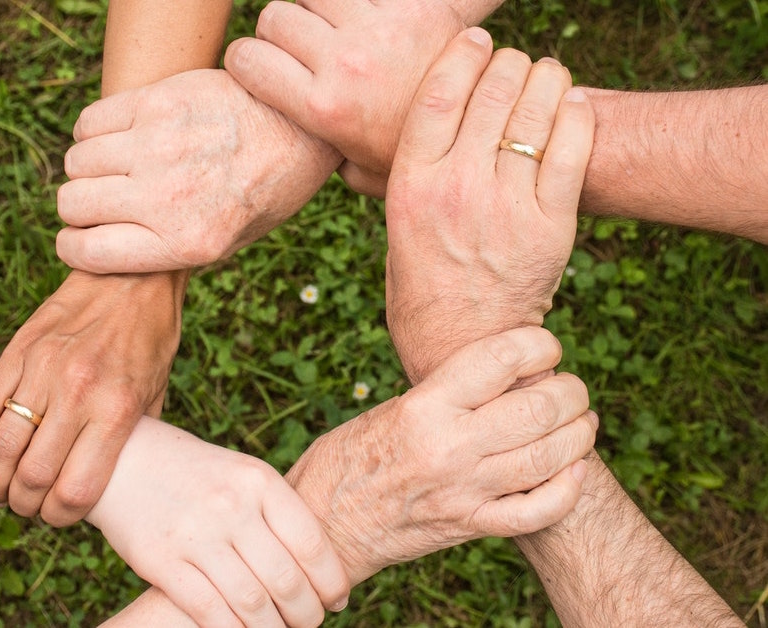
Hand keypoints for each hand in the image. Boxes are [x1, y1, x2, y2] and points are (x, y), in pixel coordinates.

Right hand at [0, 270, 185, 525]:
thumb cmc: (151, 339)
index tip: (59, 517)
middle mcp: (78, 392)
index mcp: (117, 409)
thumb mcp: (156, 393)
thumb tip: (114, 482)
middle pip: (32, 476)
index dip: (61, 517)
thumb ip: (133, 438)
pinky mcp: (18, 351)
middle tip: (27, 506)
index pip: (76, 489)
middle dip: (24, 505)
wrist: (132, 276)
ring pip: (0, 447)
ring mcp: (43, 370)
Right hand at [55, 69, 340, 273]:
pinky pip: (89, 122)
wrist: (301, 128)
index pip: (87, 252)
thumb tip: (108, 252)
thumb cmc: (265, 191)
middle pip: (73, 204)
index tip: (80, 239)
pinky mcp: (157, 102)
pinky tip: (121, 137)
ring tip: (116, 168)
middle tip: (103, 202)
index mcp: (187, 243)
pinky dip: (93, 133)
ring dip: (88, 169)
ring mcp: (159, 146)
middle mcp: (168, 197)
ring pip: (77, 162)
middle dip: (79, 208)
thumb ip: (170, 251)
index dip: (74, 247)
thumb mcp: (230, 242)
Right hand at [87, 416, 349, 627]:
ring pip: (252, 603)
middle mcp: (231, 506)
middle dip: (306, 613)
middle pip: (286, 580)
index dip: (331, 580)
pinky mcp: (161, 561)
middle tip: (310, 622)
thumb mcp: (242, 475)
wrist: (124, 459)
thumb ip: (276, 512)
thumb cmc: (196, 474)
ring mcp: (195, 534)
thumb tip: (320, 566)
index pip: (311, 543)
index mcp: (259, 480)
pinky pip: (209, 611)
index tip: (336, 599)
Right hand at [226, 0, 483, 195]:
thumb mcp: (362, 171)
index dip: (246, 59)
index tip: (258, 66)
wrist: (484, 129)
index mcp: (322, 107)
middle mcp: (343, 63)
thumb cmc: (416, 157)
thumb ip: (322, 154)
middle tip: (301, 50)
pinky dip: (352, 1)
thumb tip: (294, 149)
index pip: (247, 58)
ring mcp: (375, 29)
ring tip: (333, 30)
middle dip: (280, 32)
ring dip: (315, 8)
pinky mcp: (408, 5)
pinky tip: (363, 18)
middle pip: (275, 17)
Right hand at [285, 326, 595, 584]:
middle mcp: (448, 446)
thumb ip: (447, 394)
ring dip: (579, 434)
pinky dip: (568, 490)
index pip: (501, 358)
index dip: (539, 344)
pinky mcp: (469, 526)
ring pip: (549, 457)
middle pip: (538, 407)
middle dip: (570, 392)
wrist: (324, 524)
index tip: (546, 346)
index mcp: (424, 406)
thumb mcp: (392, 409)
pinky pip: (537, 511)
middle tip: (571, 388)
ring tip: (582, 422)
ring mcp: (463, 491)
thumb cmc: (350, 456)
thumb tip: (506, 375)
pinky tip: (574, 471)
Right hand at [384, 29, 594, 382]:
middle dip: (508, 63)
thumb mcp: (395, 227)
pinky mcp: (550, 226)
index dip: (462, 54)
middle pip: (491, 92)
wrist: (462, 346)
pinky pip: (572, 149)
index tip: (476, 40)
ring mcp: (506, 206)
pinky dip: (576, 115)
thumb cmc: (422, 286)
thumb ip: (401, 176)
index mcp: (411, 185)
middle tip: (515, 63)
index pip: (438, 93)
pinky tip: (573, 104)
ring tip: (546, 76)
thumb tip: (399, 131)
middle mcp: (457, 188)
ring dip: (546, 79)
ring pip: (535, 111)